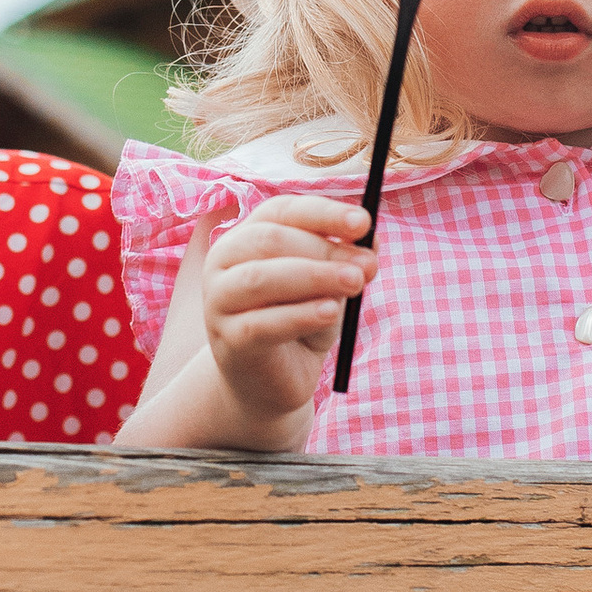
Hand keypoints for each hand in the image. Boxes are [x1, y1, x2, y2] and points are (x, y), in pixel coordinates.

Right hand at [200, 193, 377, 427]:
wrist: (272, 380)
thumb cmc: (300, 321)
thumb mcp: (328, 286)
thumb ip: (345, 260)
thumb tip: (372, 239)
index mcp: (247, 236)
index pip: (282, 210)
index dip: (324, 213)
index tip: (364, 222)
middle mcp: (224, 262)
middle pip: (271, 240)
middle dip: (325, 249)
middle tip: (367, 265)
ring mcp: (219, 302)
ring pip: (260, 278)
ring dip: (314, 276)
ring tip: (354, 283)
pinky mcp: (228, 340)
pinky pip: (262, 323)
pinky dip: (301, 315)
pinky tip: (331, 313)